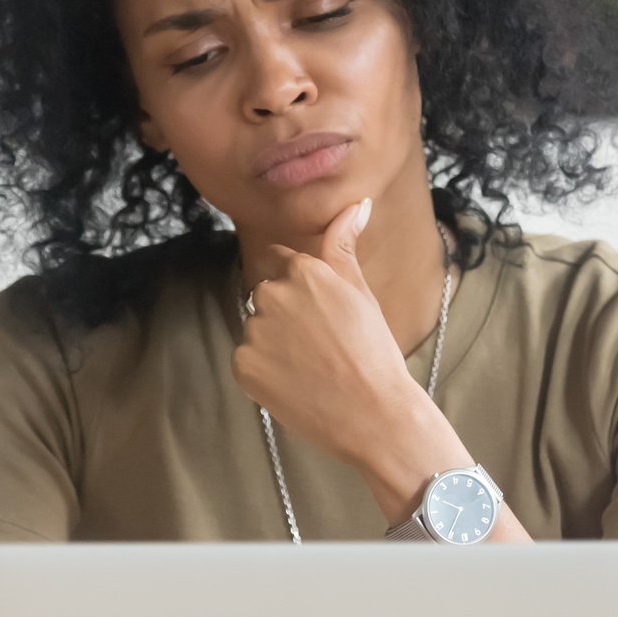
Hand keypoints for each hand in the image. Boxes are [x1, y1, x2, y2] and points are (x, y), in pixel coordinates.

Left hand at [232, 197, 421, 467]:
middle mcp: (272, 294)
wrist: (373, 413)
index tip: (318, 313)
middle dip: (286, 316)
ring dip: (275, 344)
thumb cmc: (373, 351)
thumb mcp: (361, 291)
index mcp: (303, 271)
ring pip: (258, 329)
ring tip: (311, 367)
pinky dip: (266, 372)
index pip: (281, 262)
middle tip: (321, 345)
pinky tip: (296, 384)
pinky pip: (249, 361)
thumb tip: (356, 203)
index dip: (301, 289)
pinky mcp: (243, 365)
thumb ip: (344, 244)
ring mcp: (254, 331)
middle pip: (268, 297)